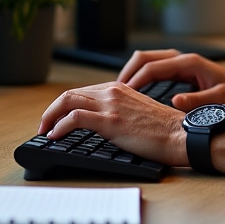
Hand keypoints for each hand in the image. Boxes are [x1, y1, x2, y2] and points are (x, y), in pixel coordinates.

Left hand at [38, 82, 187, 166]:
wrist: (179, 135)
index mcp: (119, 88)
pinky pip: (75, 118)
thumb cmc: (164, 129)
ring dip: (50, 116)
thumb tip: (102, 123)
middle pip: (70, 94)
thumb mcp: (138, 111)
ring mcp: (111, 105)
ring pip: (68, 101)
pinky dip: (59, 126)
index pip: (83, 91)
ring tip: (45, 130)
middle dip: (52, 110)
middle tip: (44, 125)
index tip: (57, 119)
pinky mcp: (110, 121)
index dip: (65, 105)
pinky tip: (54, 135)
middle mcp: (113, 91)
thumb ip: (120, 110)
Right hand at [118, 48, 224, 112]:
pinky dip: (141, 78)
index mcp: (189, 63)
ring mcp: (181, 65)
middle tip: (112, 92)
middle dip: (127, 72)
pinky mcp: (182, 73)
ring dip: (132, 74)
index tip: (122, 96)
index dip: (134, 80)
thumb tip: (174, 101)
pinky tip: (135, 95)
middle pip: (145, 58)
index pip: (152, 67)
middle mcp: (183, 60)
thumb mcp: (221, 101)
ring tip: (118, 93)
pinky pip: (155, 70)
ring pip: (148, 62)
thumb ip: (198, 101)